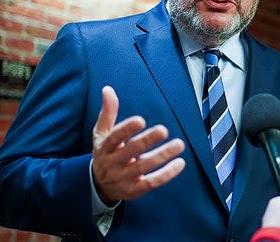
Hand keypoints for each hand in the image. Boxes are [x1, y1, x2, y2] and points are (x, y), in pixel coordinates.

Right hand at [92, 86, 185, 203]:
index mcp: (104, 147)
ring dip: (162, 156)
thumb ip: (108, 112)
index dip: (126, 129)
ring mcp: (123, 178)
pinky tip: (180, 163)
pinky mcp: (134, 190)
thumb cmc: (106, 153)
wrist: (100, 185)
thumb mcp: (102, 133)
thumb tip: (108, 89)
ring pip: (143, 167)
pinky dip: (166, 174)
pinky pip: (152, 183)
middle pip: (130, 152)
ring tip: (179, 144)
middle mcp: (112, 163)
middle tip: (163, 130)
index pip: (113, 138)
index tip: (140, 120)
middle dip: (147, 141)